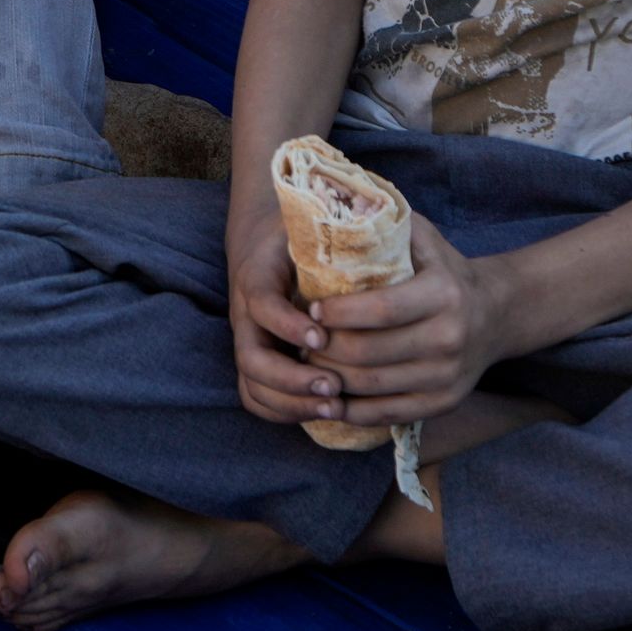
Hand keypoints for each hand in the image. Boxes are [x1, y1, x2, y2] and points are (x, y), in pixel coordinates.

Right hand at [226, 182, 336, 427]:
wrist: (267, 239)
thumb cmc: (301, 230)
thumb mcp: (315, 220)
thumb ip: (340, 225)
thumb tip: (386, 218)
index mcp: (258, 273)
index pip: (261, 303)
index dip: (288, 324)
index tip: (322, 335)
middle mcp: (245, 312)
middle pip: (251, 358)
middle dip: (292, 379)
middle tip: (334, 385)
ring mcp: (248, 341)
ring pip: (253, 386)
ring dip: (293, 401)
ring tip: (335, 405)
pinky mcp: (257, 360)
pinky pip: (258, 399)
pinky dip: (286, 412)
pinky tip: (324, 412)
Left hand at [302, 219, 511, 429]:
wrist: (496, 314)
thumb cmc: (444, 269)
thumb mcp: (424, 237)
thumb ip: (384, 222)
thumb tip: (332, 200)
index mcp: (443, 294)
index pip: (380, 310)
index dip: (340, 313)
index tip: (312, 309)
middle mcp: (450, 338)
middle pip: (369, 353)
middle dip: (325, 348)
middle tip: (299, 340)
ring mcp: (448, 376)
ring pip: (372, 386)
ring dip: (331, 378)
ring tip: (307, 364)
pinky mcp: (443, 403)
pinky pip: (388, 414)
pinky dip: (353, 410)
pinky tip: (329, 398)